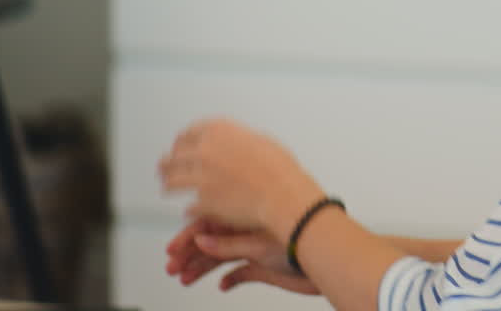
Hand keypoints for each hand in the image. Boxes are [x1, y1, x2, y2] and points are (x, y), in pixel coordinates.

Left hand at [159, 117, 321, 237]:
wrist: (284, 195)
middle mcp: (205, 149)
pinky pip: (188, 206)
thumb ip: (238, 139)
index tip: (179, 148)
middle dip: (168, 163)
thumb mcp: (260, 140)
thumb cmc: (280, 169)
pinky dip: (188, 209)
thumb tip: (232, 143)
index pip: (187, 133)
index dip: (181, 143)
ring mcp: (200, 176)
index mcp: (218, 130)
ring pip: (172, 180)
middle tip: (165, 168)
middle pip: (174, 155)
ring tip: (167, 188)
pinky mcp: (202, 200)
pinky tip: (189, 210)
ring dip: (168, 184)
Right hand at [166, 217, 320, 293]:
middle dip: (189, 254)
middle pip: (211, 241)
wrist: (328, 258)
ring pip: (221, 257)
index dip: (188, 237)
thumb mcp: (258, 245)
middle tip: (172, 266)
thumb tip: (200, 241)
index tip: (172, 250)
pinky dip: (231, 279)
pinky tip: (223, 285)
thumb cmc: (302, 239)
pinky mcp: (265, 265)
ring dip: (202, 267)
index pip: (209, 224)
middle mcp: (249, 230)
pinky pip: (242, 272)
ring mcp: (256, 247)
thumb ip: (228, 244)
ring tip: (185, 278)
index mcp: (246, 215)